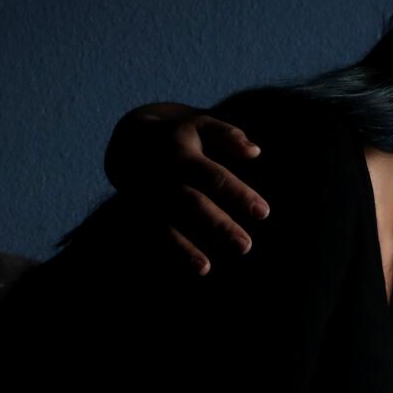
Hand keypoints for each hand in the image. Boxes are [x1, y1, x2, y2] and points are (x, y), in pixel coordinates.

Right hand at [104, 103, 266, 275]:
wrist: (127, 141)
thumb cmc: (179, 135)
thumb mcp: (201, 124)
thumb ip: (229, 136)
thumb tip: (255, 153)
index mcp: (183, 153)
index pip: (214, 177)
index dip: (238, 194)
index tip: (264, 213)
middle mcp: (163, 177)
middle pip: (191, 203)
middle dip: (217, 225)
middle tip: (245, 246)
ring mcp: (148, 196)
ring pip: (166, 223)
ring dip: (184, 247)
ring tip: (206, 268)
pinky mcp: (138, 211)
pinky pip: (152, 235)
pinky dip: (168, 252)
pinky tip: (189, 268)